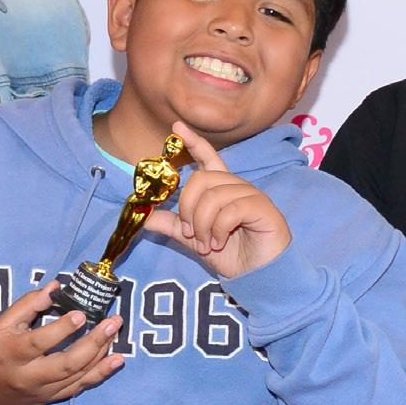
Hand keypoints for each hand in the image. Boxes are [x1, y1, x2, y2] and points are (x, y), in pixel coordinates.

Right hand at [0, 281, 124, 404]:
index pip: (40, 342)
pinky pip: (78, 388)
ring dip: (101, 357)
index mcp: (11, 353)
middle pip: (66, 363)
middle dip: (93, 343)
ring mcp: (41, 390)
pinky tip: (115, 361)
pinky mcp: (49, 398)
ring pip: (76, 377)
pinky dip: (98, 374)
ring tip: (116, 336)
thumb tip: (55, 287)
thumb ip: (27, 305)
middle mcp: (27, 376)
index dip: (62, 329)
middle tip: (112, 323)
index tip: (82, 314)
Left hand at [142, 125, 290, 280]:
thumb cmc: (232, 255)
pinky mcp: (262, 208)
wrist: (258, 276)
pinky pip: (230, 209)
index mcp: (222, 189)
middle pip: (201, 179)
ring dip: (202, 225)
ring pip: (213, 196)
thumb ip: (172, 225)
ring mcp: (252, 195)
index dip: (194, 142)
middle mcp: (237, 187)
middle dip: (188, 208)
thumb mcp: (194, 239)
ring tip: (206, 245)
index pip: (208, 158)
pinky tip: (219, 242)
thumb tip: (143, 216)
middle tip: (190, 233)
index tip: (176, 128)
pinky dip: (218, 229)